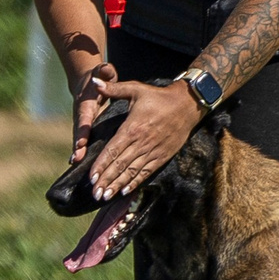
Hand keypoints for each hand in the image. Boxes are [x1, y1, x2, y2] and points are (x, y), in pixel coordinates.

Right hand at [68, 62, 116, 165]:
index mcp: (85, 102)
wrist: (86, 81)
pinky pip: (82, 141)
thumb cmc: (98, 77)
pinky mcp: (83, 128)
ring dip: (77, 152)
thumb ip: (104, 71)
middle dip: (78, 145)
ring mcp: (80, 122)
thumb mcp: (102, 71)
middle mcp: (80, 114)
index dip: (83, 130)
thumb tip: (105, 69)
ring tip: (75, 164)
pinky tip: (79, 165)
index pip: (84, 117)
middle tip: (76, 158)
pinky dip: (80, 152)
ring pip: (78, 139)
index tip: (81, 141)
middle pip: (79, 131)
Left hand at [85, 79, 202, 199]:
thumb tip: (95, 82)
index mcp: (133, 128)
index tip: (91, 177)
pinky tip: (125, 192)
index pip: (113, 150)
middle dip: (106, 180)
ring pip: (132, 172)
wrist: (187, 105)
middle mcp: (142, 142)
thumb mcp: (136, 89)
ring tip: (105, 197)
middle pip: (120, 165)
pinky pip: (146, 172)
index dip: (101, 165)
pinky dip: (135, 182)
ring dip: (118, 185)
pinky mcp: (162, 156)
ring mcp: (153, 151)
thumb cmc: (159, 97)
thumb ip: (113, 88)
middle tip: (95, 193)